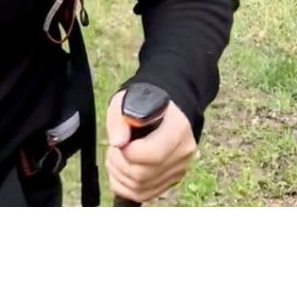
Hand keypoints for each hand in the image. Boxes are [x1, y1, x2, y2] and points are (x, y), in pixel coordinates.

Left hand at [104, 89, 194, 203]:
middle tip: (113, 149)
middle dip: (118, 164)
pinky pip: (144, 195)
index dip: (126, 153)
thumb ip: (118, 119)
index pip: (152, 154)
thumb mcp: (126, 101)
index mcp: (178, 129)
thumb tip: (118, 143)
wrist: (164, 111)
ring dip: (119, 176)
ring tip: (116, 157)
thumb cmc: (143, 103)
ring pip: (141, 188)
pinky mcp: (172, 180)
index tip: (117, 143)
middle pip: (144, 174)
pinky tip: (120, 171)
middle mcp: (183, 152)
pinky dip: (125, 187)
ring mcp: (179, 169)